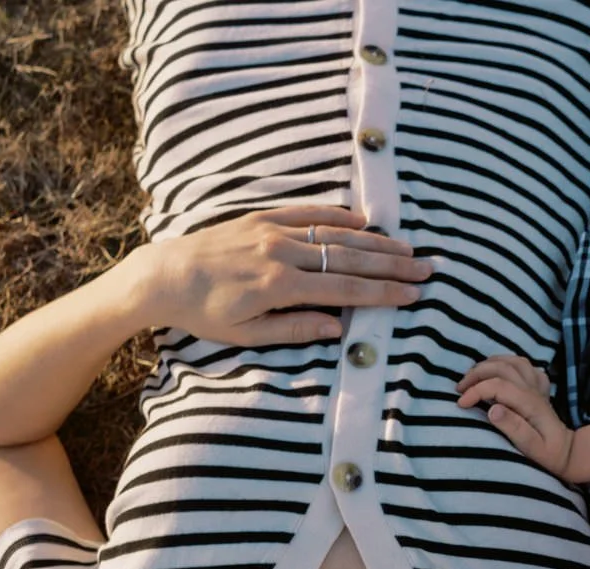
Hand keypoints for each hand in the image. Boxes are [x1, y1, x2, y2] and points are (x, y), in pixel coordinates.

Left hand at [136, 206, 429, 346]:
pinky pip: (308, 213)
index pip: (345, 289)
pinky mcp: (261, 217)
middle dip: (391, 265)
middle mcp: (281, 252)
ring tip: (406, 247)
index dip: (383, 293)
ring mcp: (272, 230)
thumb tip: (338, 330)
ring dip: (374, 241)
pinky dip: (338, 216)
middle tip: (425, 268)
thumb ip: (294, 329)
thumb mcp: (245, 334)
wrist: (163, 275)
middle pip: (349, 258)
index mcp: (279, 286)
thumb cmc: (202, 313)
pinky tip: (363, 221)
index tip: (412, 295)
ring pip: (334, 234)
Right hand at [456, 356, 574, 476]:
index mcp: (530, 403)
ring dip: (490, 364)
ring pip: (512, 361)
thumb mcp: (532, 448)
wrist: (569, 452)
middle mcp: (533, 389)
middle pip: (502, 367)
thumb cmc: (549, 454)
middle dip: (476, 373)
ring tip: (473, 376)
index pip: (497, 385)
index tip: (460, 404)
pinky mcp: (539, 388)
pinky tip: (500, 374)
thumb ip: (514, 428)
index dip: (475, 391)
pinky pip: (525, 366)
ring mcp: (537, 386)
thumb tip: (492, 410)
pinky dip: (509, 364)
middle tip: (460, 388)